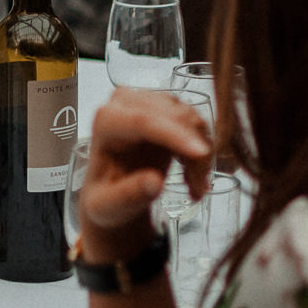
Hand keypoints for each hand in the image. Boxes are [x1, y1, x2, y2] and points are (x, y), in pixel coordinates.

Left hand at [77, 89, 210, 259]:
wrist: (112, 188)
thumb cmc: (106, 195)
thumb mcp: (109, 206)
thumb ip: (128, 196)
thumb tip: (154, 182)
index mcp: (105, 120)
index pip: (144, 121)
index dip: (175, 135)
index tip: (201, 154)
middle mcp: (125, 101)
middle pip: (174, 117)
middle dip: (195, 154)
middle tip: (199, 190)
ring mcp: (147, 101)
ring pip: (190, 118)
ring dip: (201, 154)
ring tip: (195, 186)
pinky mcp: (164, 106)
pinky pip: (195, 121)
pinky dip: (202, 148)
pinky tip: (194, 173)